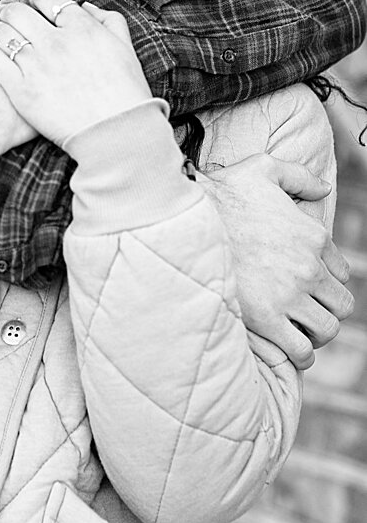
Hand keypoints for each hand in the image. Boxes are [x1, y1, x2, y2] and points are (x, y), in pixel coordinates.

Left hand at [0, 0, 152, 148]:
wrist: (114, 132)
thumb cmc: (124, 91)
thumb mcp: (126, 47)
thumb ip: (108, 20)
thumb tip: (84, 6)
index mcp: (82, 28)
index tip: (36, 7)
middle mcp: (56, 42)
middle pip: (17, 12)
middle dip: (13, 12)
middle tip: (13, 19)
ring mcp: (36, 65)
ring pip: (2, 32)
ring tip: (1, 35)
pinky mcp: (20, 89)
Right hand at [201, 153, 352, 368]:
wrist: (182, 220)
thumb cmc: (219, 193)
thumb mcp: (261, 169)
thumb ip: (298, 176)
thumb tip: (323, 188)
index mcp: (312, 236)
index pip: (341, 272)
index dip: (324, 281)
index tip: (305, 286)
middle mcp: (308, 268)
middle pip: (341, 304)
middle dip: (324, 309)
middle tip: (302, 311)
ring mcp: (289, 295)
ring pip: (326, 329)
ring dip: (314, 333)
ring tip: (296, 331)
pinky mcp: (267, 318)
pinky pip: (302, 349)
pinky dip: (300, 353)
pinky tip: (287, 347)